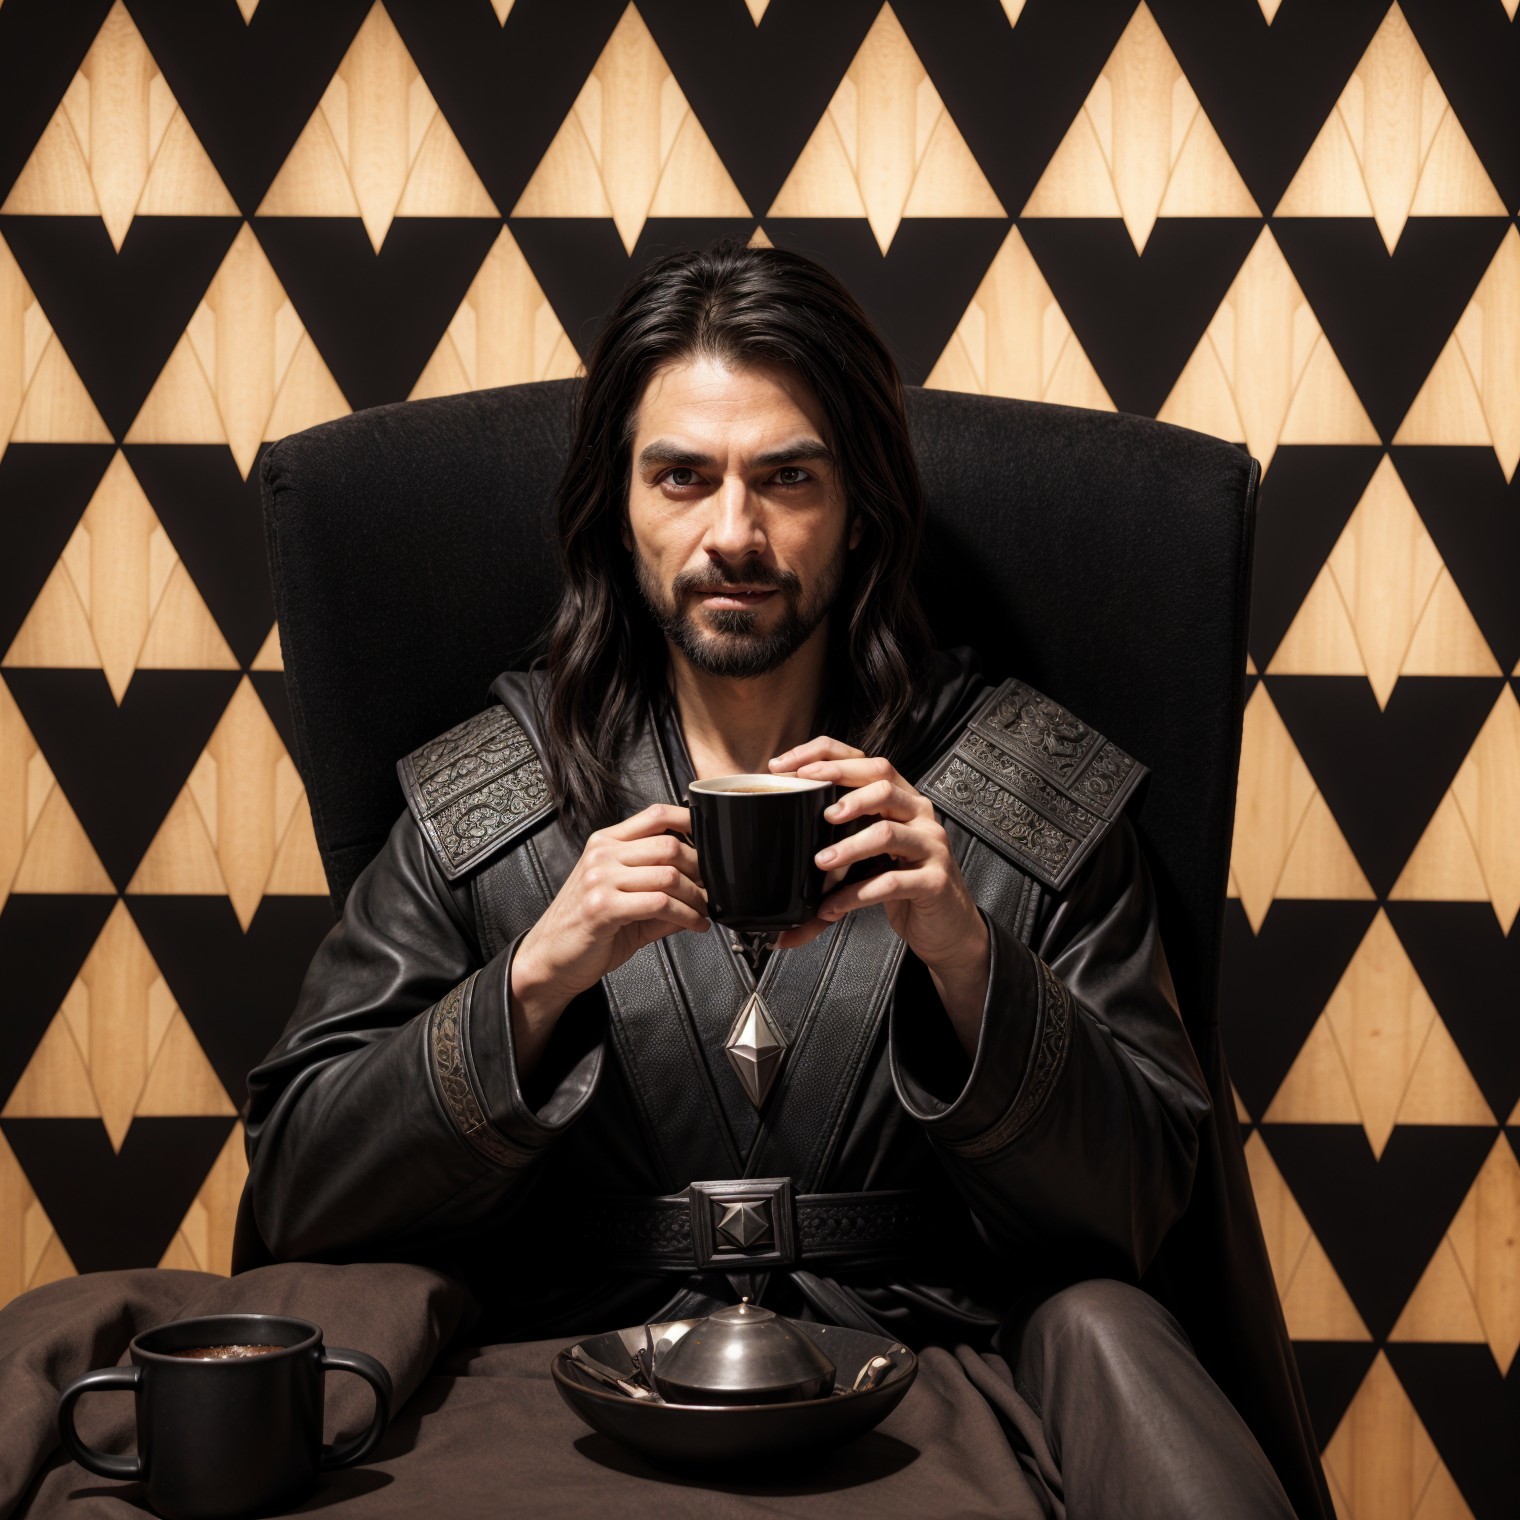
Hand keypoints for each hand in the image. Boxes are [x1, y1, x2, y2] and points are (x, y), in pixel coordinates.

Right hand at [509, 804, 707, 1071]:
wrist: (550, 960)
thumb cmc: (586, 930)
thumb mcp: (624, 901)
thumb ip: (661, 890)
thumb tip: (704, 890)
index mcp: (606, 844)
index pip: (654, 815)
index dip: (689, 822)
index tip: (712, 839)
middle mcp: (602, 855)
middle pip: (669, 845)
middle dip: (701, 870)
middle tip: (712, 890)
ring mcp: (600, 878)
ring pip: (668, 875)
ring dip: (697, 897)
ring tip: (704, 911)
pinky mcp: (603, 906)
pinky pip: (659, 903)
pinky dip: (686, 916)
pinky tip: (694, 924)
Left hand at [768, 739, 985, 972]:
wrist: (948, 928)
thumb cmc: (905, 887)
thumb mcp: (868, 864)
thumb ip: (831, 863)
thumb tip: (773, 877)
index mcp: (899, 799)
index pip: (862, 759)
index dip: (822, 755)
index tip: (784, 766)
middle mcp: (917, 813)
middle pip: (881, 778)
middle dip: (839, 783)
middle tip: (810, 801)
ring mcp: (929, 845)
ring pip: (887, 830)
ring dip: (848, 845)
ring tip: (821, 861)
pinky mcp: (933, 881)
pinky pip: (891, 881)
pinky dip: (856, 895)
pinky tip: (832, 907)